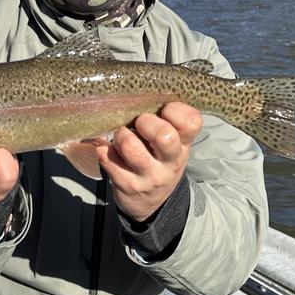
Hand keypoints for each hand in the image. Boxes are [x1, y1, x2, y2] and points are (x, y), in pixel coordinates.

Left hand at [97, 102, 201, 221]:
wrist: (151, 203)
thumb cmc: (160, 161)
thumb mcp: (174, 144)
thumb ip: (168, 121)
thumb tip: (144, 92)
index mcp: (184, 145)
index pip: (191, 122)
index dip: (174, 110)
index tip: (163, 110)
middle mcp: (170, 162)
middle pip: (164, 135)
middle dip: (145, 122)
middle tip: (138, 123)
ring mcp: (148, 176)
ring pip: (131, 146)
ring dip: (121, 135)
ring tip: (121, 136)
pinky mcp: (126, 184)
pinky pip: (107, 156)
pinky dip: (103, 148)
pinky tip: (109, 149)